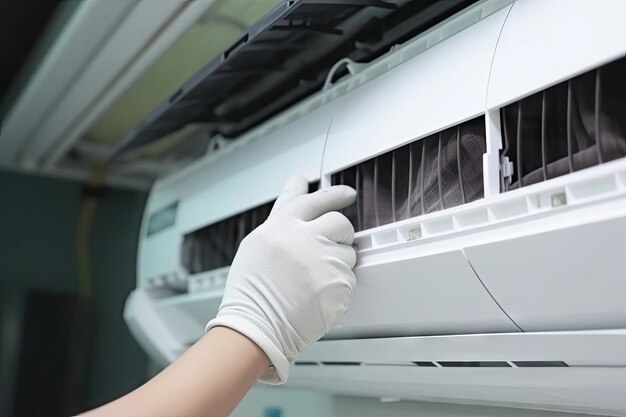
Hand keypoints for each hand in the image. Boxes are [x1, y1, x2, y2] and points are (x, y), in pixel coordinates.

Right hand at [206, 174, 356, 382]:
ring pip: (348, 252)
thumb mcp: (257, 244)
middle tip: (329, 248)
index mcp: (281, 226)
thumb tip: (299, 188)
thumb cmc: (251, 292)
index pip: (314, 200)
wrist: (256, 328)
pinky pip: (350, 278)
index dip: (334, 194)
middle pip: (340, 222)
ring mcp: (323, 261)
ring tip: (312, 280)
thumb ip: (282, 217)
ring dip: (337, 263)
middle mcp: (304, 239)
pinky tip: (316, 295)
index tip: (346, 193)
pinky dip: (338, 286)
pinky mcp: (338, 284)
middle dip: (339, 233)